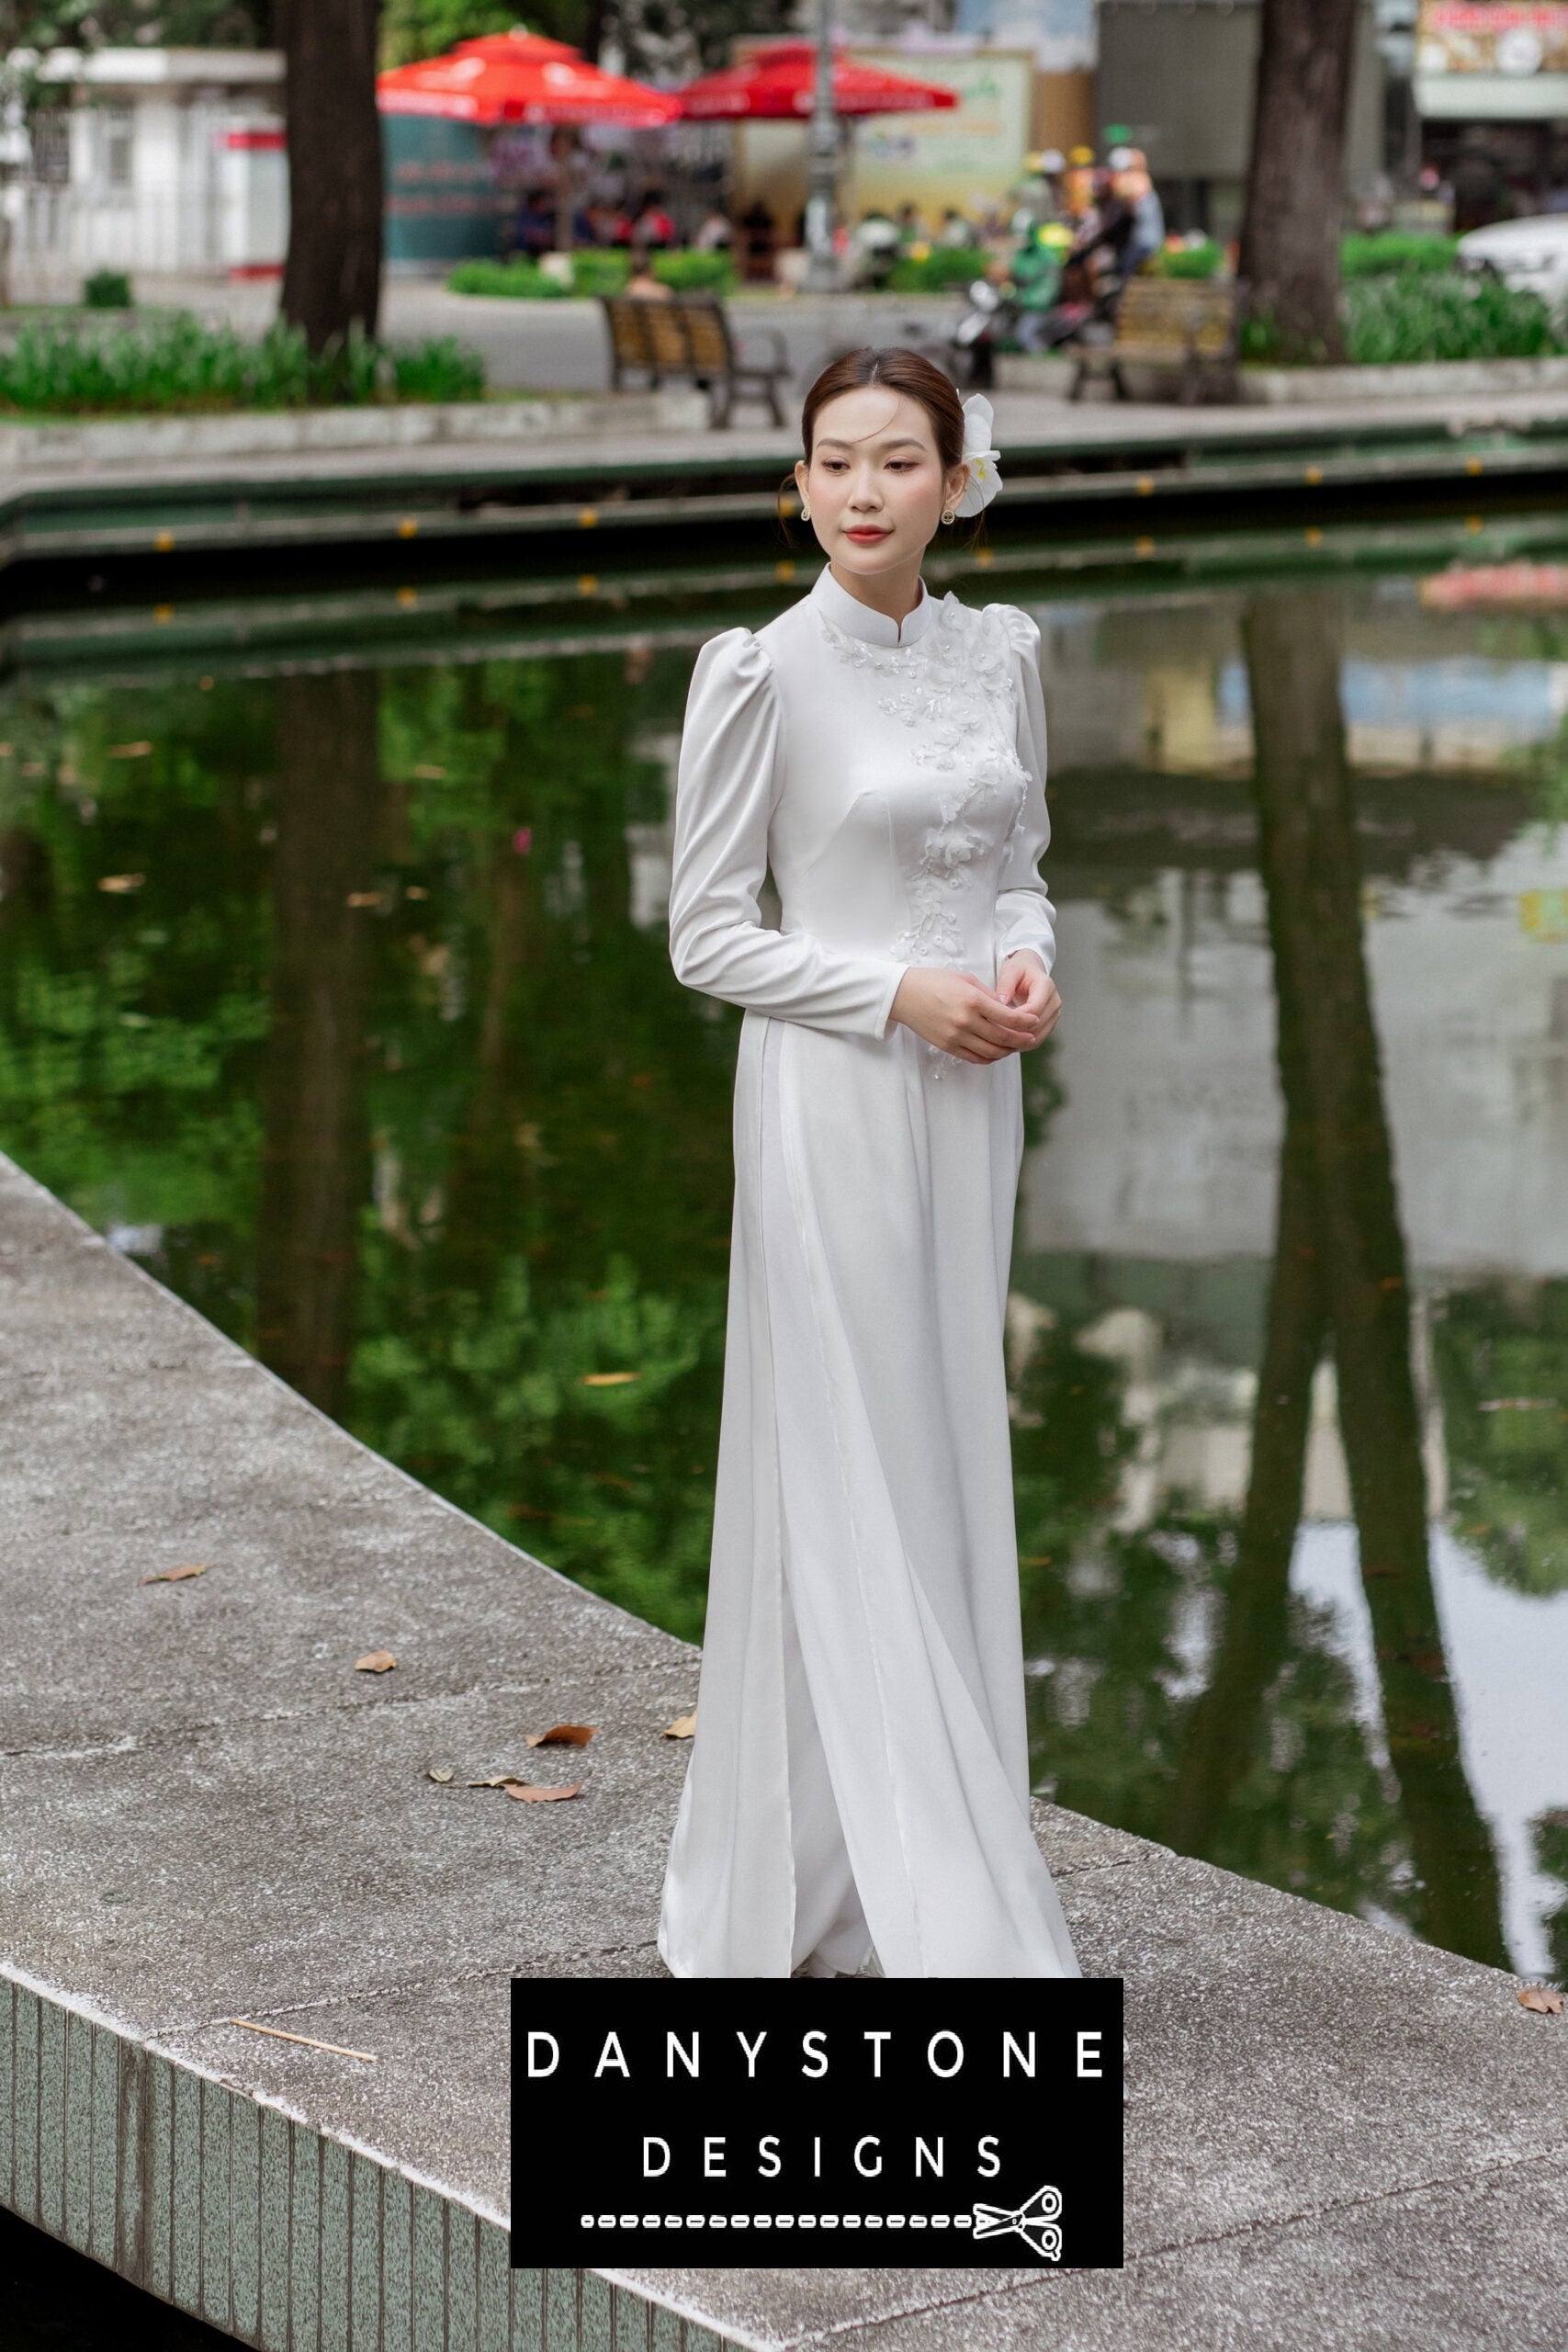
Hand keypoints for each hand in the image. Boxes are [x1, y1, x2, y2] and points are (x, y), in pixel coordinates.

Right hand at [889, 965, 1040, 1062]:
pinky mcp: (948, 1046)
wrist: (903, 994)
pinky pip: (975, 1058)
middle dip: (1021, 1040)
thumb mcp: (965, 979)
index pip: (1008, 1017)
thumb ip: (988, 995)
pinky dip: (990, 1057)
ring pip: (991, 1052)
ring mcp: (956, 1036)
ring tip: (1015, 1046)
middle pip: (1003, 1038)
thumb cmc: (934, 981)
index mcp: (972, 1001)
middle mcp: (966, 1021)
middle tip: (1031, 1038)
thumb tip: (1007, 1009)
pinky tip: (996, 1051)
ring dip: (1007, 1051)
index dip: (1026, 1022)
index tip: (1035, 1021)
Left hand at [995, 950, 1060, 1049]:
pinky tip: (1007, 1043)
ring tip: (999, 1042)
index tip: (996, 1022)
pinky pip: (1038, 1039)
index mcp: (1046, 986)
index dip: (1015, 1019)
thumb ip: (1006, 985)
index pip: (1033, 1010)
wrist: (1031, 972)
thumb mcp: (1010, 971)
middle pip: (1037, 1026)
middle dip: (1015, 1033)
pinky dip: (1023, 1043)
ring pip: (1038, 1036)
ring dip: (1019, 1042)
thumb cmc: (1020, 970)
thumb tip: (1001, 1003)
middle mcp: (1054, 1002)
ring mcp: (1054, 1014)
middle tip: (994, 1036)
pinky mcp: (1050, 1023)